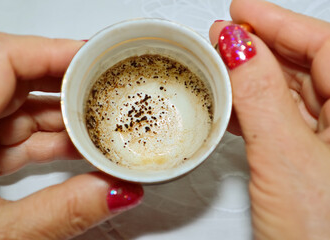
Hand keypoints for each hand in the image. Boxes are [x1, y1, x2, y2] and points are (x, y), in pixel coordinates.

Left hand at [0, 33, 142, 238]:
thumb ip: (63, 213)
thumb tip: (119, 192)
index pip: (4, 60)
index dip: (54, 51)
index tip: (95, 59)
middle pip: (17, 76)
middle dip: (67, 81)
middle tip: (106, 86)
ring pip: (21, 106)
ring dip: (63, 115)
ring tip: (101, 124)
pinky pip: (17, 133)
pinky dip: (49, 138)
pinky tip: (78, 148)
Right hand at [210, 0, 329, 238]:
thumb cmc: (322, 237)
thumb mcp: (284, 158)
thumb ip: (259, 97)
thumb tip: (237, 47)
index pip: (325, 44)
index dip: (279, 21)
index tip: (240, 10)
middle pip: (310, 65)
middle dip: (263, 47)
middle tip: (225, 36)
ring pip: (294, 93)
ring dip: (255, 78)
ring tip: (223, 65)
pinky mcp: (315, 160)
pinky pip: (285, 120)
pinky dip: (257, 108)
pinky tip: (235, 102)